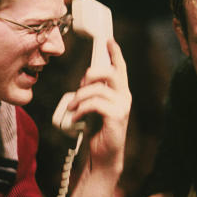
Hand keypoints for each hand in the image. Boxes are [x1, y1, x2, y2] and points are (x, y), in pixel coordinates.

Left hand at [66, 39, 130, 173]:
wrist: (104, 156)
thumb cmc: (98, 131)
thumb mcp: (95, 107)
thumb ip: (94, 92)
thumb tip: (84, 81)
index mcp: (120, 93)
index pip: (120, 68)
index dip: (115, 53)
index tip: (109, 40)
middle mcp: (124, 98)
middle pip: (112, 73)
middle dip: (93, 74)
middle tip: (80, 84)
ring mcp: (122, 108)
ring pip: (98, 90)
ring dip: (80, 96)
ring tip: (72, 107)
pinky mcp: (116, 118)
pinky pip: (95, 104)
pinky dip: (81, 109)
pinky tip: (76, 117)